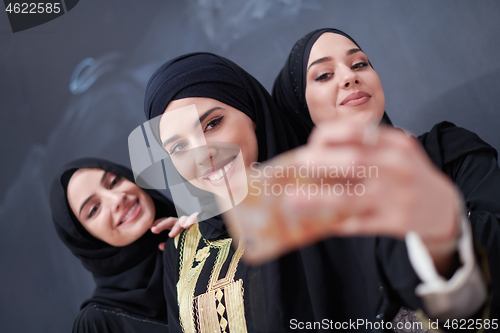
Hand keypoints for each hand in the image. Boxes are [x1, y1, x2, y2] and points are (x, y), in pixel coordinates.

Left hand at [151, 212, 198, 250]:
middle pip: (171, 220)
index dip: (159, 224)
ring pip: (182, 219)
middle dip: (162, 225)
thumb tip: (160, 246)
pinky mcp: (201, 220)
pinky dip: (190, 221)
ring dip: (176, 227)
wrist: (209, 239)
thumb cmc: (194, 242)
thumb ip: (170, 245)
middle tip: (154, 230)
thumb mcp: (179, 244)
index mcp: (177, 226)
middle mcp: (184, 222)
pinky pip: (195, 218)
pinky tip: (185, 226)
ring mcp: (192, 221)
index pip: (166, 222)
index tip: (150, 228)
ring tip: (171, 235)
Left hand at [290, 120, 459, 273]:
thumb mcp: (395, 152)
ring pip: (351, 198)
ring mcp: (398, 197)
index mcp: (397, 144)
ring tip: (292, 199)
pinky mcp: (397, 223)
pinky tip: (319, 221)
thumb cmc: (406, 175)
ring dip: (318, 199)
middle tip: (299, 165)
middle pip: (354, 162)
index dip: (330, 135)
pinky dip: (337, 222)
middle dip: (321, 163)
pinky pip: (359, 224)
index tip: (312, 142)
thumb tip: (316, 151)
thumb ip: (365, 147)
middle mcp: (399, 167)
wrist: (443, 208)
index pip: (359, 132)